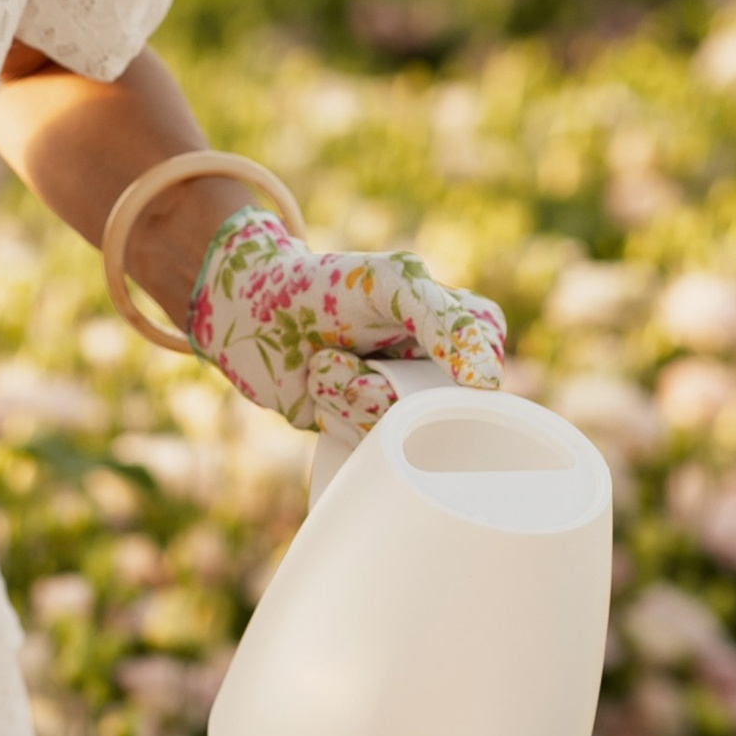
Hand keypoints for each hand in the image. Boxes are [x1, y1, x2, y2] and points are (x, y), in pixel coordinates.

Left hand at [187, 208, 504, 440]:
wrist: (247, 309)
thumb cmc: (323, 284)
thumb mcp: (388, 283)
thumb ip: (444, 320)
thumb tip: (488, 383)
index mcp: (462, 334)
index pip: (485, 377)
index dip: (438, 367)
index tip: (395, 338)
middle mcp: (437, 377)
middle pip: (434, 417)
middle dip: (374, 384)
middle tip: (336, 350)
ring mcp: (399, 410)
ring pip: (394, 434)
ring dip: (344, 393)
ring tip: (323, 362)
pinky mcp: (362, 434)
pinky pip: (364, 452)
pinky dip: (332, 415)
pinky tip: (315, 389)